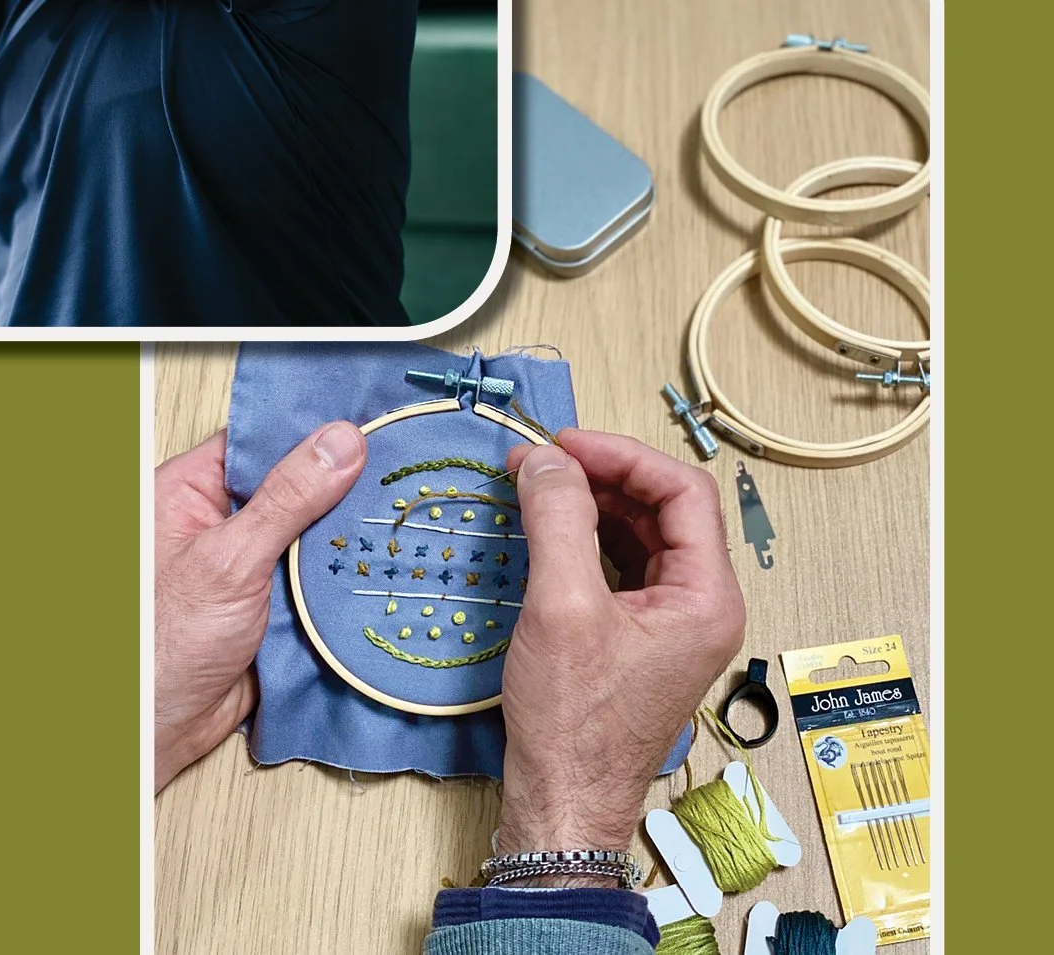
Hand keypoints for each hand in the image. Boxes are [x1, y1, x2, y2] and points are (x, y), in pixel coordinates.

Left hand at [154, 420, 366, 791]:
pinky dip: (343, 571)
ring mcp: (245, 560)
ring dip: (345, 530)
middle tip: (398, 465)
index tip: (365, 422)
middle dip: (338, 482)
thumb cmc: (163, 643)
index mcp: (189, 490)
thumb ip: (286, 500)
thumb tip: (340, 442)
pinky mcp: (268, 600)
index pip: (258, 440)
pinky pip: (313, 573)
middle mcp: (216, 518)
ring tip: (403, 506)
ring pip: (308, 530)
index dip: (309, 431)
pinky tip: (384, 558)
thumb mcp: (230, 559)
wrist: (159, 732)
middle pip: (290, 482)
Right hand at [496, 428, 744, 858]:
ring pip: (642, 534)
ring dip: (592, 502)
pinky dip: (587, 537)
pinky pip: (623, 566)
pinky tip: (548, 528)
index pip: (683, 492)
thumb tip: (544, 459)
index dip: (623, 456)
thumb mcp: (562, 605)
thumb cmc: (574, 719)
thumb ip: (558, 519)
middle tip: (541, 461)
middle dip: (603, 475)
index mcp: (706, 598)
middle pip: (665, 508)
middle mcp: (702, 606)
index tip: (564, 444)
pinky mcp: (641, 638)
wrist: (562, 801)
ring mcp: (673, 624)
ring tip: (537, 486)